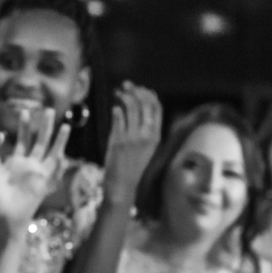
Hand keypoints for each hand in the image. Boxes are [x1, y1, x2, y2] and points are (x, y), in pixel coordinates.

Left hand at [0, 109, 69, 235]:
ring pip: (48, 148)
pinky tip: (65, 134)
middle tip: (44, 108)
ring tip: (59, 120)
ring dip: (54, 134)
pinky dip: (61, 148)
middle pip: (37, 139)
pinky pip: (55, 162)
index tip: (22, 110)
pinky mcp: (45, 178)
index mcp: (14, 162)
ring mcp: (38, 171)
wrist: (3, 218)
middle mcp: (28, 164)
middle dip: (41, 124)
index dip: (22, 126)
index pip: (21, 139)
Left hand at [103, 82, 161, 205]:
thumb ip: (142, 130)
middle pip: (145, 103)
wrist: (123, 187)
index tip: (139, 88)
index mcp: (156, 136)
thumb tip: (133, 109)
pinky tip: (114, 107)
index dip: (148, 94)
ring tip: (117, 93)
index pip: (157, 108)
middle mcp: (147, 135)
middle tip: (125, 85)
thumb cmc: (131, 168)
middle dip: (135, 90)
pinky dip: (116, 110)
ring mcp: (133, 138)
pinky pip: (118, 119)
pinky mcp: (118, 141)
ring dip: (124, 96)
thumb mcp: (144, 148)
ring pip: (131, 107)